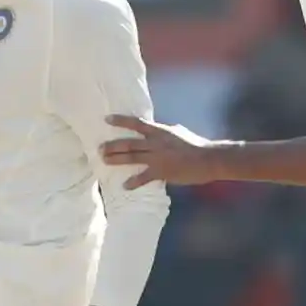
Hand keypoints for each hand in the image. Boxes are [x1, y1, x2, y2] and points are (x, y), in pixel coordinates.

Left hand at [100, 115, 220, 188]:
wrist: (207, 158)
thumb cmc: (194, 144)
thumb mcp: (177, 132)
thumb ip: (163, 132)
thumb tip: (155, 129)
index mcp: (160, 131)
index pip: (136, 123)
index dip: (121, 121)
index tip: (106, 119)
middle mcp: (156, 143)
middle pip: (129, 143)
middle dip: (112, 146)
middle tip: (99, 148)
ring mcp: (157, 158)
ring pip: (132, 158)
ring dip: (116, 159)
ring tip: (103, 160)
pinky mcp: (162, 172)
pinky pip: (144, 177)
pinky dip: (134, 182)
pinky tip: (124, 186)